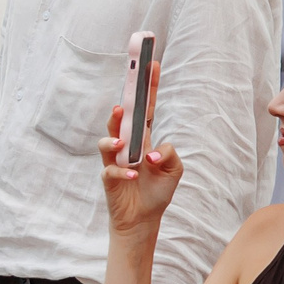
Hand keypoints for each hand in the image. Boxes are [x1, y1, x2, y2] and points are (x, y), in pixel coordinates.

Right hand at [100, 94, 180, 245]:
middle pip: (122, 120)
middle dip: (122, 107)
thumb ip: (170, 155)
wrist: (141, 219)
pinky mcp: (109, 178)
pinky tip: (134, 175)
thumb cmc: (157, 192)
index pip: (145, 108)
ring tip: (121, 144)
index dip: (148, 87)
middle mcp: (128, 146)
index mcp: (145, 139)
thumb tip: (153, 151)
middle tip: (124, 100)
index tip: (151, 64)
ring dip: (113, 140)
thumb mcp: (175, 171)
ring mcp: (115, 161)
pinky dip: (122, 172)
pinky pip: (111, 170)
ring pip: (108, 141)